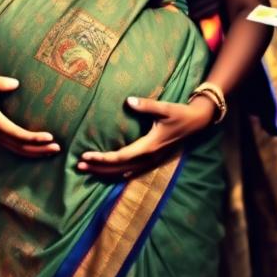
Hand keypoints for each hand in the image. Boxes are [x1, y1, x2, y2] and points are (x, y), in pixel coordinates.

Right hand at [0, 71, 59, 157]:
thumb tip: (15, 83)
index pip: (18, 135)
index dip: (34, 138)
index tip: (50, 137)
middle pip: (20, 148)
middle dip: (39, 150)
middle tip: (58, 148)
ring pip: (18, 151)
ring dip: (36, 153)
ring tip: (54, 151)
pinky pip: (15, 148)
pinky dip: (28, 151)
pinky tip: (40, 150)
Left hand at [78, 95, 214, 177]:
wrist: (197, 123)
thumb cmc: (179, 114)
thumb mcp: (164, 108)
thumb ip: (146, 105)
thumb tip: (128, 101)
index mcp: (149, 146)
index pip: (120, 157)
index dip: (102, 158)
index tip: (85, 155)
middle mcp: (149, 158)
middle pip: (119, 168)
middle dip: (98, 168)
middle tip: (79, 166)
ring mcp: (152, 162)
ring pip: (125, 173)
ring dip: (106, 173)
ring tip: (89, 170)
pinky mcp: (154, 161)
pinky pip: (133, 172)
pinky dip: (119, 174)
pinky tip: (111, 175)